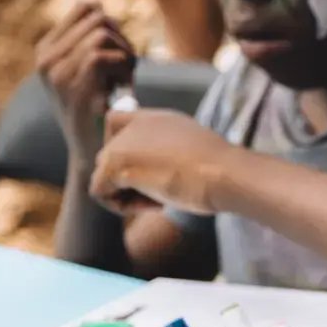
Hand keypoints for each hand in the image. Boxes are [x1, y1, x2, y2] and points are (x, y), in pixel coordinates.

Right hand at [34, 1, 136, 163]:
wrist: (93, 150)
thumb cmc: (101, 106)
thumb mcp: (92, 68)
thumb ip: (90, 39)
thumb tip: (95, 5)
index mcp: (48, 48)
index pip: (87, 8)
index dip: (114, 24)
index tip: (119, 51)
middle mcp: (46, 58)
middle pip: (98, 19)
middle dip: (123, 40)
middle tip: (128, 68)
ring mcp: (55, 73)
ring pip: (100, 35)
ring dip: (125, 55)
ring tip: (126, 79)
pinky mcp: (71, 88)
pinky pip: (100, 55)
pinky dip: (123, 67)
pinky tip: (125, 86)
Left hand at [90, 109, 237, 215]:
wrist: (225, 174)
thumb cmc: (222, 171)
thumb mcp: (195, 153)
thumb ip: (168, 152)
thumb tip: (154, 174)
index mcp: (157, 120)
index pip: (115, 121)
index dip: (120, 145)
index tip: (147, 166)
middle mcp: (136, 125)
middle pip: (108, 156)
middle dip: (129, 180)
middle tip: (164, 191)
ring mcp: (123, 142)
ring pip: (103, 176)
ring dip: (128, 194)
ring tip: (162, 198)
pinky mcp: (115, 163)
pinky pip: (100, 192)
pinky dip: (123, 205)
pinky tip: (154, 203)